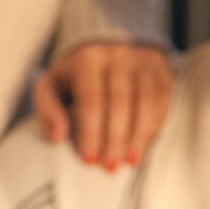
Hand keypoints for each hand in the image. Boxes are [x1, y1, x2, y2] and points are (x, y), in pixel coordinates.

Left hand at [33, 41, 173, 170]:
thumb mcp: (51, 85)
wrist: (107, 42)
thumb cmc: (75, 74)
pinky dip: (154, 126)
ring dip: (138, 136)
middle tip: (110, 166)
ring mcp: (142, 60)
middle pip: (120, 102)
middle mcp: (117, 55)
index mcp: (87, 59)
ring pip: (145, 101)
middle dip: (115, 139)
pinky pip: (162, 100)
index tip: (89, 159)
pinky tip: (143, 146)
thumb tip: (57, 136)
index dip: (91, 132)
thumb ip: (47, 109)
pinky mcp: (160, 69)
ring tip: (129, 161)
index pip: (91, 99)